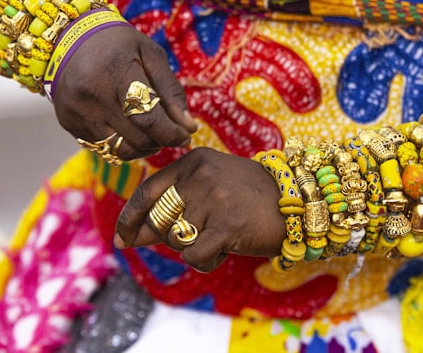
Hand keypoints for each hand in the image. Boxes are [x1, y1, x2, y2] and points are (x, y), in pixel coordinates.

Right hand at [52, 24, 196, 159]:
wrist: (68, 39)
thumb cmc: (118, 44)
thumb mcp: (151, 55)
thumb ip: (171, 91)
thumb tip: (188, 127)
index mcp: (116, 72)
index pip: (149, 118)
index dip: (171, 133)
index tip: (185, 135)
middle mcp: (93, 96)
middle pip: (137, 138)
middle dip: (161, 140)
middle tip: (170, 131)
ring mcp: (78, 113)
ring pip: (121, 150)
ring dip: (142, 147)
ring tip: (150, 131)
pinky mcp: (69, 124)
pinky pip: (103, 147)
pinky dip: (122, 144)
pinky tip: (127, 127)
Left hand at [114, 147, 286, 271]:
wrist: (300, 203)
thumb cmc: (251, 199)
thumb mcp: (211, 188)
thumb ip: (173, 205)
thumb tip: (129, 236)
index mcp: (193, 161)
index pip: (147, 191)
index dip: (129, 217)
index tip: (122, 237)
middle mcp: (200, 175)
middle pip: (158, 220)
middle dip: (170, 238)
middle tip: (200, 235)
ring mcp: (213, 199)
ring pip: (176, 240)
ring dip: (194, 248)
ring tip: (221, 236)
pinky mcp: (226, 225)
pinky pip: (193, 255)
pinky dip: (205, 261)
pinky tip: (225, 250)